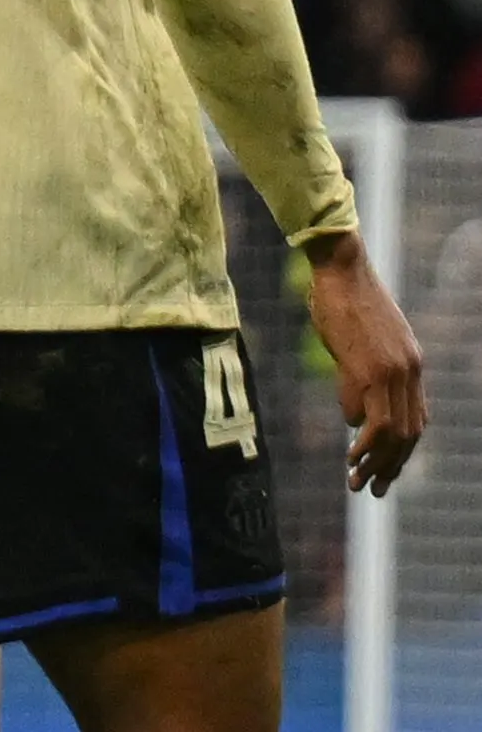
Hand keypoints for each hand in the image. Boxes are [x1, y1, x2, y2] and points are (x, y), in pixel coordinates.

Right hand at [306, 231, 427, 494]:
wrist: (341, 268)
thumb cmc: (343, 300)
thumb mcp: (359, 345)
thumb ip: (362, 378)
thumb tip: (354, 416)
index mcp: (412, 365)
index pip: (417, 420)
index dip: (401, 451)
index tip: (382, 470)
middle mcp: (410, 372)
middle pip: (410, 433)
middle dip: (391, 467)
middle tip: (373, 489)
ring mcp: (392, 372)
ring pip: (395, 432)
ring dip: (376, 462)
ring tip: (357, 481)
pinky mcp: (370, 369)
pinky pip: (373, 418)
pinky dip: (364, 444)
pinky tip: (350, 456)